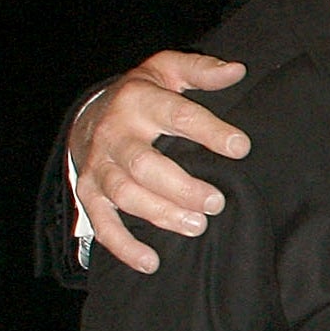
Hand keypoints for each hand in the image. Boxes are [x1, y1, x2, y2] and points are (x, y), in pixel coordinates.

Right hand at [71, 51, 250, 273]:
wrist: (88, 114)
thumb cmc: (143, 95)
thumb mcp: (167, 70)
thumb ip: (200, 69)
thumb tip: (237, 70)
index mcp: (139, 101)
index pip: (176, 115)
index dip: (209, 131)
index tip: (241, 147)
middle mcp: (115, 135)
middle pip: (144, 165)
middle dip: (180, 186)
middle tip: (217, 202)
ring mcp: (99, 167)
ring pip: (124, 195)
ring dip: (159, 214)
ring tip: (197, 226)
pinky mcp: (90, 193)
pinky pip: (102, 223)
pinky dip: (123, 246)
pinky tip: (151, 261)